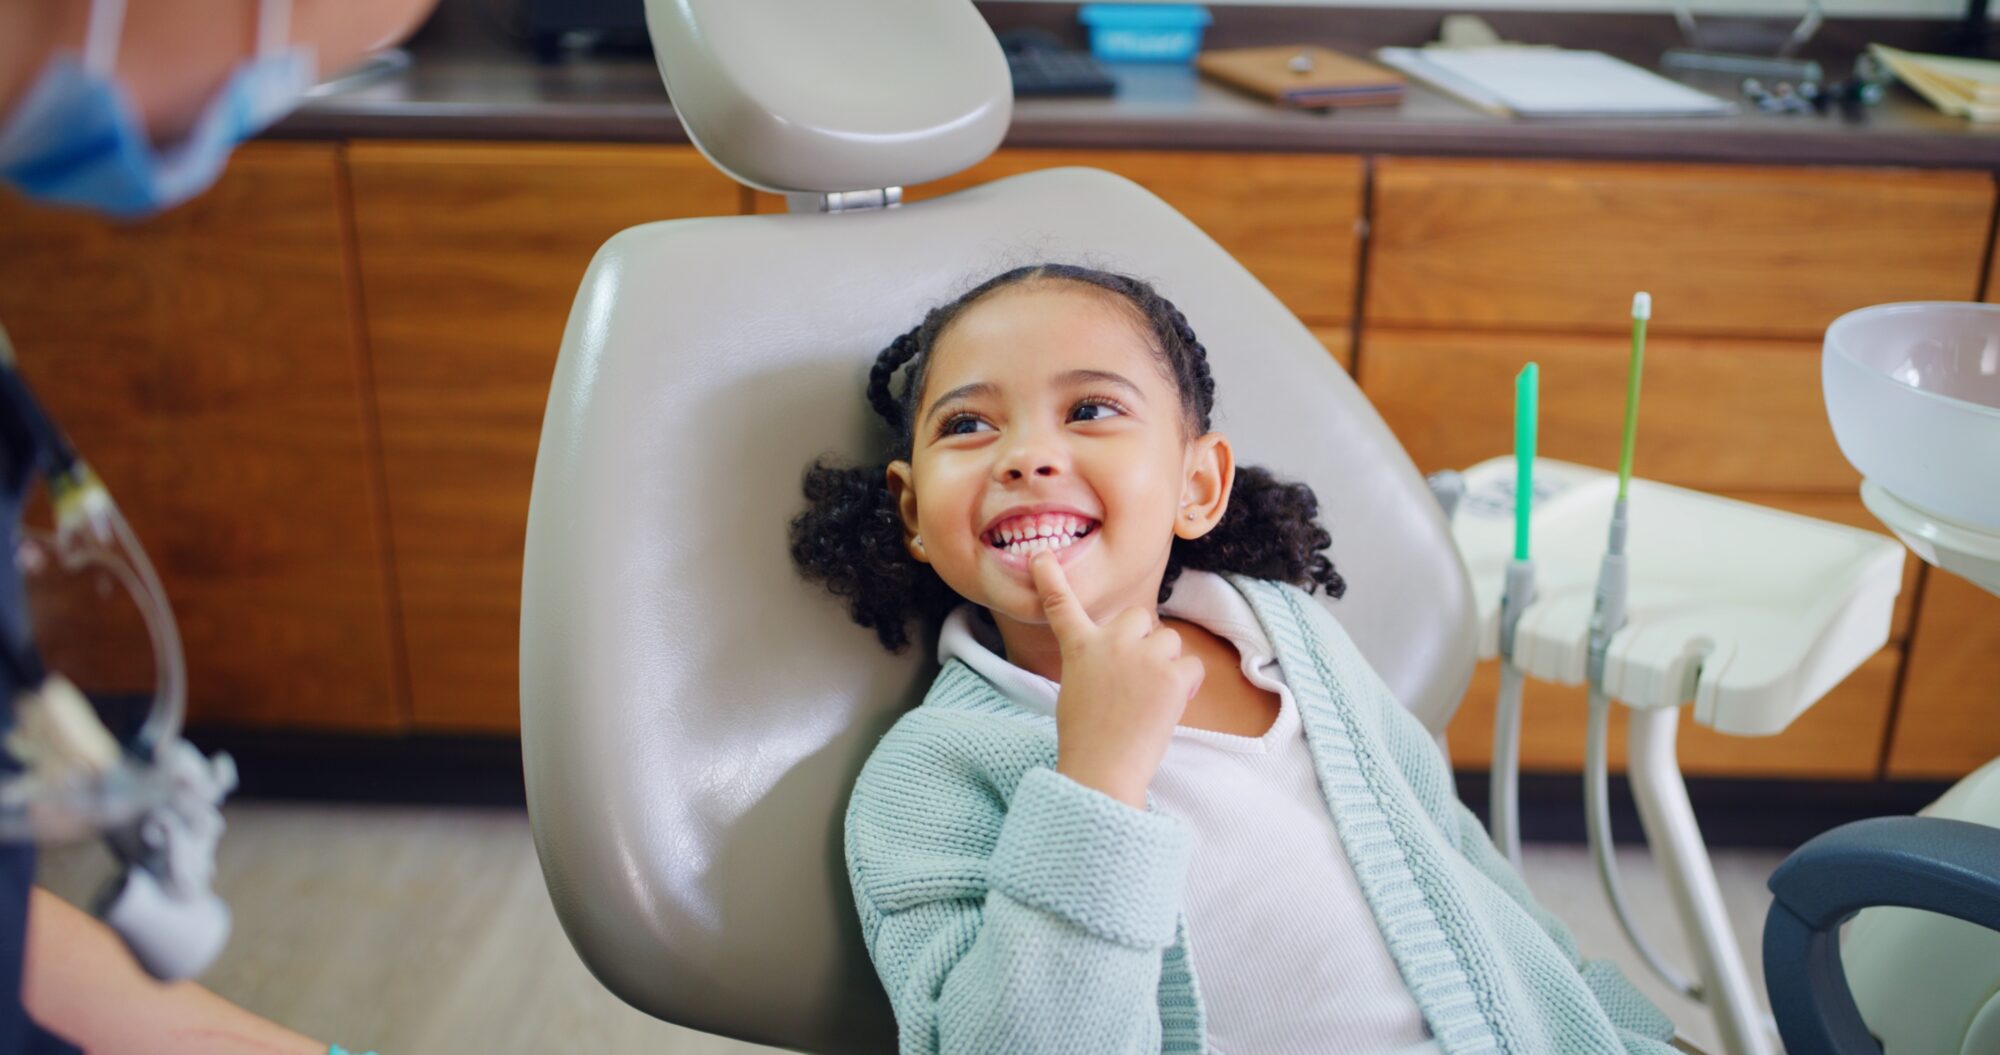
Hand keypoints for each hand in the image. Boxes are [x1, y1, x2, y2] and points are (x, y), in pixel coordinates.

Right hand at [1033, 553, 1203, 809]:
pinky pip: (1191, 666)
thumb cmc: (1088, 738)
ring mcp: (1143, 656)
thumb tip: (1126, 659)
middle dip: (1144, 639)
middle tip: (1137, 675)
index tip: (1041, 555)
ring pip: (1169, 640)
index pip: (1062, 606)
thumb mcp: (1077, 690)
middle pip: (1139, 616)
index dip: (1051, 579)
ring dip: (1166, 664)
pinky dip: (1187, 686)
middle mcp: (1110, 643)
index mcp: (1080, 648)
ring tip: (1149, 698)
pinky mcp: (1171, 675)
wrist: (1103, 769)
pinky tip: (1168, 707)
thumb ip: (1096, 663)